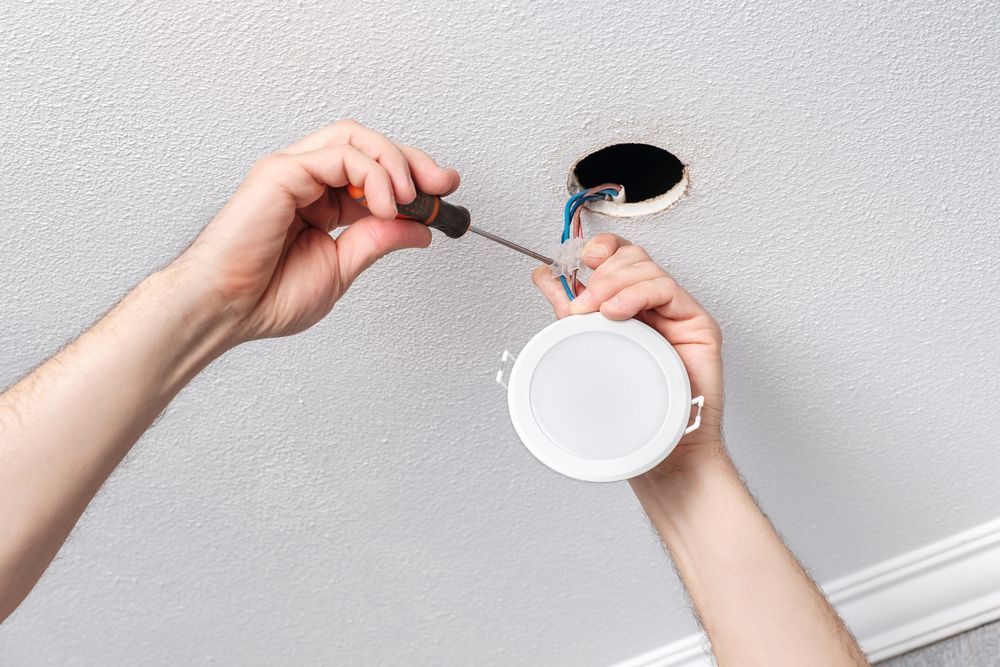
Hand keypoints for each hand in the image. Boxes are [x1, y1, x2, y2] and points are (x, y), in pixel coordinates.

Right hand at [175, 119, 459, 343]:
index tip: (444, 192)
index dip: (413, 176)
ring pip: (354, 138)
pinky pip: (338, 155)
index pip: (374, 172)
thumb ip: (378, 240)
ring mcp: (293, 172)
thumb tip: (419, 227)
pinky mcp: (281, 172)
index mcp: (321, 203)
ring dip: (394, 164)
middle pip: (368, 145)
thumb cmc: (265, 296)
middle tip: (441, 185)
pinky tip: (384, 204)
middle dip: (413, 161)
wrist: (226, 310)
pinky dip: (372, 174)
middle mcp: (307, 181)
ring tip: (409, 200)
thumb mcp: (342, 268)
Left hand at [532, 234, 723, 476]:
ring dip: (613, 282)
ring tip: (596, 311)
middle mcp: (654, 304)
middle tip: (580, 304)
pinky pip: (668, 289)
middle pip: (631, 257)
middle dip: (600, 272)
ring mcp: (676, 312)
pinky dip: (636, 294)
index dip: (599, 248)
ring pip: (647, 268)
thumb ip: (571, 309)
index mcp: (629, 305)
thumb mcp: (589, 346)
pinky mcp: (697, 323)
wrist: (663, 450)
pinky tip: (616, 312)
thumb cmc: (633, 409)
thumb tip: (544, 276)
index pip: (617, 257)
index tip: (573, 260)